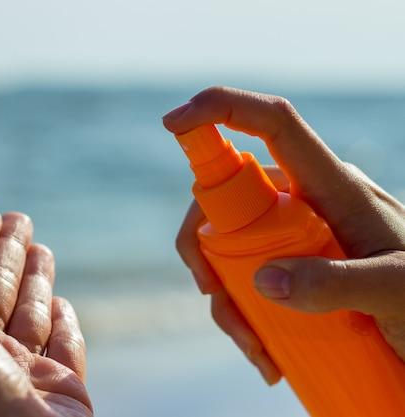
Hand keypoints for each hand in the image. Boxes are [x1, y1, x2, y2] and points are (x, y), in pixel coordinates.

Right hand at [163, 86, 404, 384]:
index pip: (273, 124)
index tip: (173, 122)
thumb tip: (262, 281)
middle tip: (214, 299)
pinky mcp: (293, 259)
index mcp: (331, 184)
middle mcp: (305, 197)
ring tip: (257, 351)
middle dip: (204, 248)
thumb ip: (338, 283)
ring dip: (225, 297)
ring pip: (229, 243)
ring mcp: (295, 229)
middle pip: (228, 197)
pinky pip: (246, 273)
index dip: (221, 109)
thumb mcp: (396, 292)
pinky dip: (241, 311)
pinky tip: (265, 352)